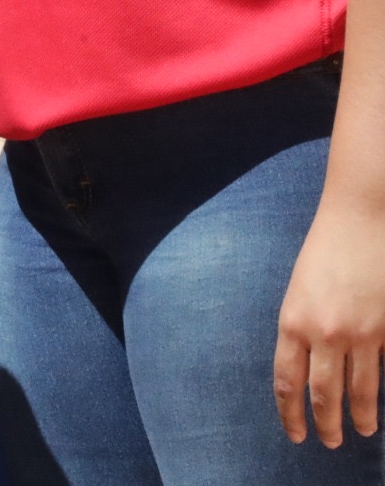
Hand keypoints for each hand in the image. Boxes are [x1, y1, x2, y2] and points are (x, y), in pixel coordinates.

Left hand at [276, 193, 384, 445]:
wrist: (360, 219)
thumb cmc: (325, 251)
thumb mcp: (299, 292)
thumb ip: (301, 330)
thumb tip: (306, 367)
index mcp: (293, 322)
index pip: (287, 382)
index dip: (291, 414)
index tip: (296, 435)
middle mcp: (325, 333)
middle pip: (324, 395)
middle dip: (326, 424)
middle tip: (330, 442)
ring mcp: (362, 333)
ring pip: (361, 389)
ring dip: (362, 415)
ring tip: (363, 431)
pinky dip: (383, 387)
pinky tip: (380, 399)